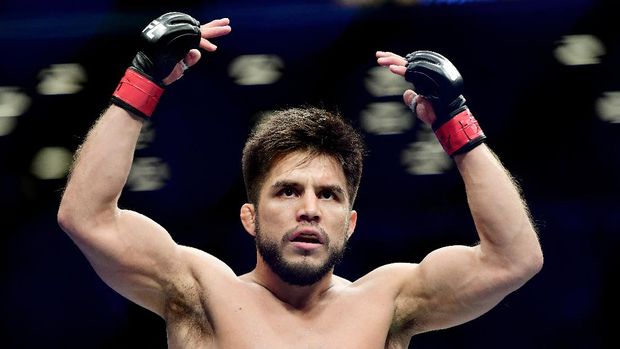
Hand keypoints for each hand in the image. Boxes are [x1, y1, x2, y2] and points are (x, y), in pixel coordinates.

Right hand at [111, 13, 230, 117]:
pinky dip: (203, 44)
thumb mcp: (181, 66)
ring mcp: (177, 38)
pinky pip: (192, 41)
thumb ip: (189, 59)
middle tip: (227, 22)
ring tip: (227, 27)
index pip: (196, 33)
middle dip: (214, 26)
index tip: (221, 31)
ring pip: (197, 31)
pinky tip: (213, 48)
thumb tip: (198, 52)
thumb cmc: (164, 70)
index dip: (209, 31)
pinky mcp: (176, 42)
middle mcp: (179, 37)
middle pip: (199, 29)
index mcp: (181, 41)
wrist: (150, 74)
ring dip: (213, 30)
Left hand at [376, 50, 484, 155]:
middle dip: (392, 57)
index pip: (410, 64)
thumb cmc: (434, 114)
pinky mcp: (434, 79)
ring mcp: (434, 74)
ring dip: (394, 62)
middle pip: (410, 60)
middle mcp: (432, 72)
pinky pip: (416, 72)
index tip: (382, 58)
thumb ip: (413, 99)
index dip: (396, 60)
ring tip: (381, 60)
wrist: (447, 119)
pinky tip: (391, 69)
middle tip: (378, 55)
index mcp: (427, 76)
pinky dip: (403, 70)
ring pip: (411, 64)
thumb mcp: (420, 106)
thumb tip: (406, 93)